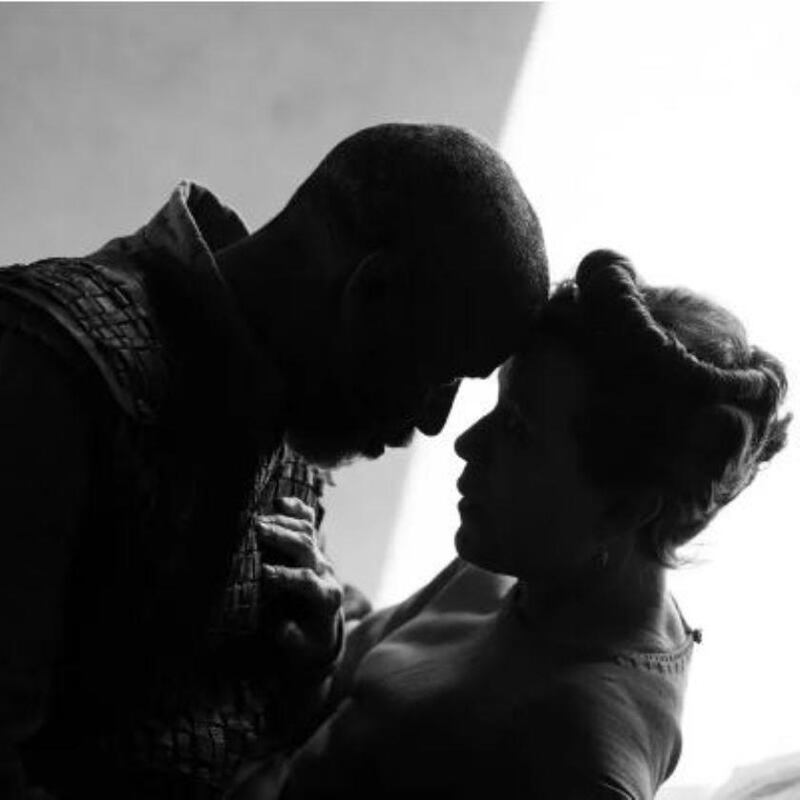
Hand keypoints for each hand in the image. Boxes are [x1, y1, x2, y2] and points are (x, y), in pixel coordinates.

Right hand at [257, 497, 343, 672]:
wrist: (321, 628)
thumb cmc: (308, 640)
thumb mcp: (304, 649)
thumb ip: (293, 638)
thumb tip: (281, 627)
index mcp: (326, 598)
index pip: (308, 581)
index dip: (287, 576)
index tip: (264, 573)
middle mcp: (326, 572)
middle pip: (306, 548)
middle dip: (282, 538)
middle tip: (256, 531)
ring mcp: (320, 557)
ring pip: (306, 532)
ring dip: (282, 523)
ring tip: (257, 521)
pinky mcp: (313, 547)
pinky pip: (309, 522)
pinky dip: (297, 510)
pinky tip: (281, 502)